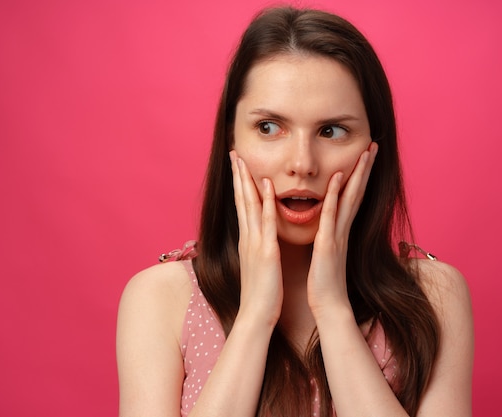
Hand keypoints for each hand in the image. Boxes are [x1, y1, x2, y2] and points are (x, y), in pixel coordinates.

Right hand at [230, 150, 282, 326]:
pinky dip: (266, 203)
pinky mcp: (266, 253)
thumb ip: (256, 248)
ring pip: (249, 206)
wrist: (256, 316)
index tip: (238, 165)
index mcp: (247, 240)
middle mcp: (248, 238)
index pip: (242, 206)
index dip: (239, 184)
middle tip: (234, 153)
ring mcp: (255, 244)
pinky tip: (266, 187)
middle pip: (241, 200)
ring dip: (247, 182)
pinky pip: (266, 224)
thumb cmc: (260, 293)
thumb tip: (257, 238)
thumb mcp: (257, 265)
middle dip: (237, 175)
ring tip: (243, 160)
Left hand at [307, 142, 377, 317]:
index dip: (360, 176)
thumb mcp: (328, 253)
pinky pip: (332, 216)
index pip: (352, 197)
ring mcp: (338, 235)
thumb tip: (331, 228)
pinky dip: (335, 196)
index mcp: (341, 231)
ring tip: (365, 153)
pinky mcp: (328, 245)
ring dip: (357, 175)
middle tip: (373, 145)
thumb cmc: (325, 282)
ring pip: (350, 198)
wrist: (328, 306)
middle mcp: (344, 229)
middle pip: (357, 192)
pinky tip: (338, 179)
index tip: (365, 155)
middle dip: (365, 168)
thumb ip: (331, 237)